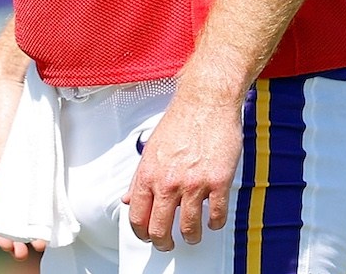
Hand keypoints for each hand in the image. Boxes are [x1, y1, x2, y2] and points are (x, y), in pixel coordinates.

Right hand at [0, 66, 38, 259]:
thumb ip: (6, 170)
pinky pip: (31, 183)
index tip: (11, 245)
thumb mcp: (3, 139)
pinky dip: (37, 201)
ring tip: (41, 238)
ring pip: (17, 198)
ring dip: (27, 219)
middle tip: (29, 249)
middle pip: (0, 207)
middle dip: (13, 230)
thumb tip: (13, 204)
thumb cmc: (2, 103)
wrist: (17, 72)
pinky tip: (47, 213)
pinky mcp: (28, 155)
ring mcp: (10, 162)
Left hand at [124, 94, 242, 250]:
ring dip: (190, 237)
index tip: (147, 236)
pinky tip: (212, 221)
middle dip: (163, 242)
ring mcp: (193, 184)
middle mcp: (168, 181)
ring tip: (191, 236)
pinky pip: (216, 215)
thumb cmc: (180, 121)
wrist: (206, 102)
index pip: (137, 216)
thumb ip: (139, 177)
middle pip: (160, 228)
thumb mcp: (151, 149)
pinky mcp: (218, 182)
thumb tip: (128, 198)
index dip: (141, 232)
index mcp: (148, 174)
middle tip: (167, 244)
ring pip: (189, 227)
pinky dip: (214, 223)